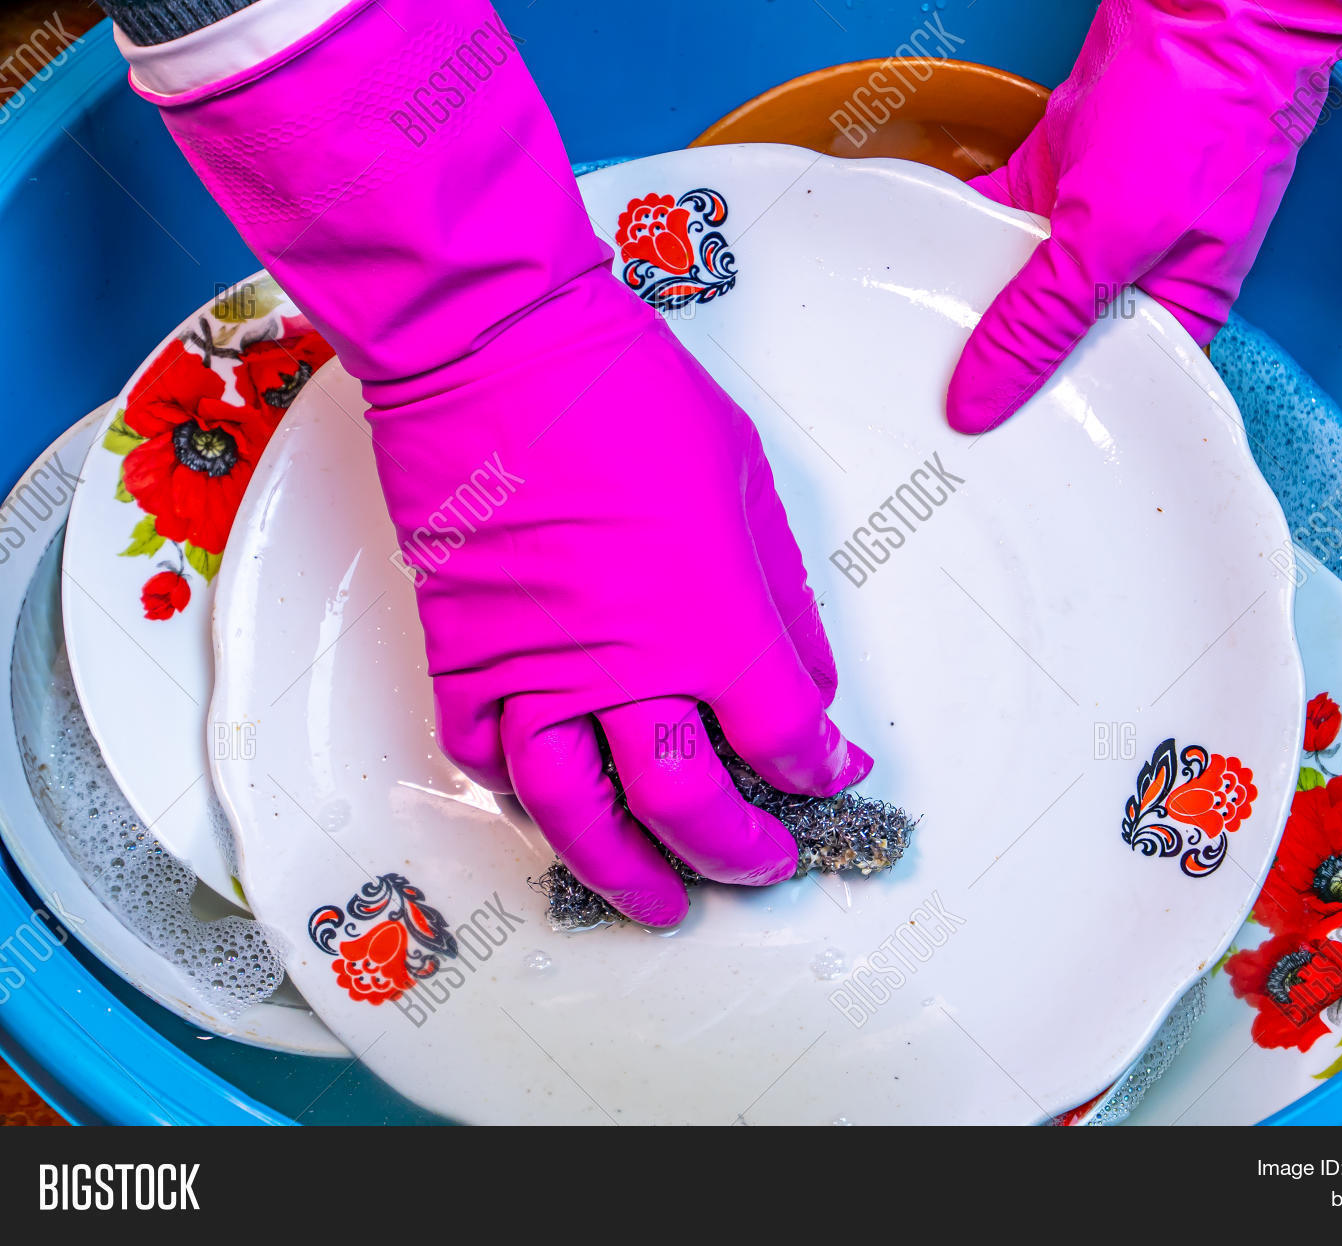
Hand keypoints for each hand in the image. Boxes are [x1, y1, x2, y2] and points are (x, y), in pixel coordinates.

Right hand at [136, 0, 869, 925]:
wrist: (497, 348)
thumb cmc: (626, 395)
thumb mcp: (747, 484)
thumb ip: (779, 600)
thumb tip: (808, 684)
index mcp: (713, 621)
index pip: (786, 738)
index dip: (818, 771)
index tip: (829, 776)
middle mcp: (627, 667)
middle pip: (689, 806)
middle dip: (734, 854)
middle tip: (756, 869)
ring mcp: (537, 669)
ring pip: (577, 814)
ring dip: (623, 872)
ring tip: (656, 901)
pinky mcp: (463, 653)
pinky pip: (486, 756)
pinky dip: (522, 794)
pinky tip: (555, 803)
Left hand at [948, 0, 1341, 433]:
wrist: (1202, 1)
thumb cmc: (1203, 112)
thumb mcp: (1113, 242)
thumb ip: (1041, 322)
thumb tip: (982, 400)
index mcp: (1174, 313)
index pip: (1103, 394)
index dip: (1046, 421)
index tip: (983, 445)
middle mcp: (1134, 278)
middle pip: (1051, 343)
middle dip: (998, 365)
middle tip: (936, 404)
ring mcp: (1095, 225)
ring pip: (1018, 283)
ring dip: (971, 300)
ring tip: (917, 345)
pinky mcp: (1060, 175)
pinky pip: (998, 218)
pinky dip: (963, 230)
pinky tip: (923, 258)